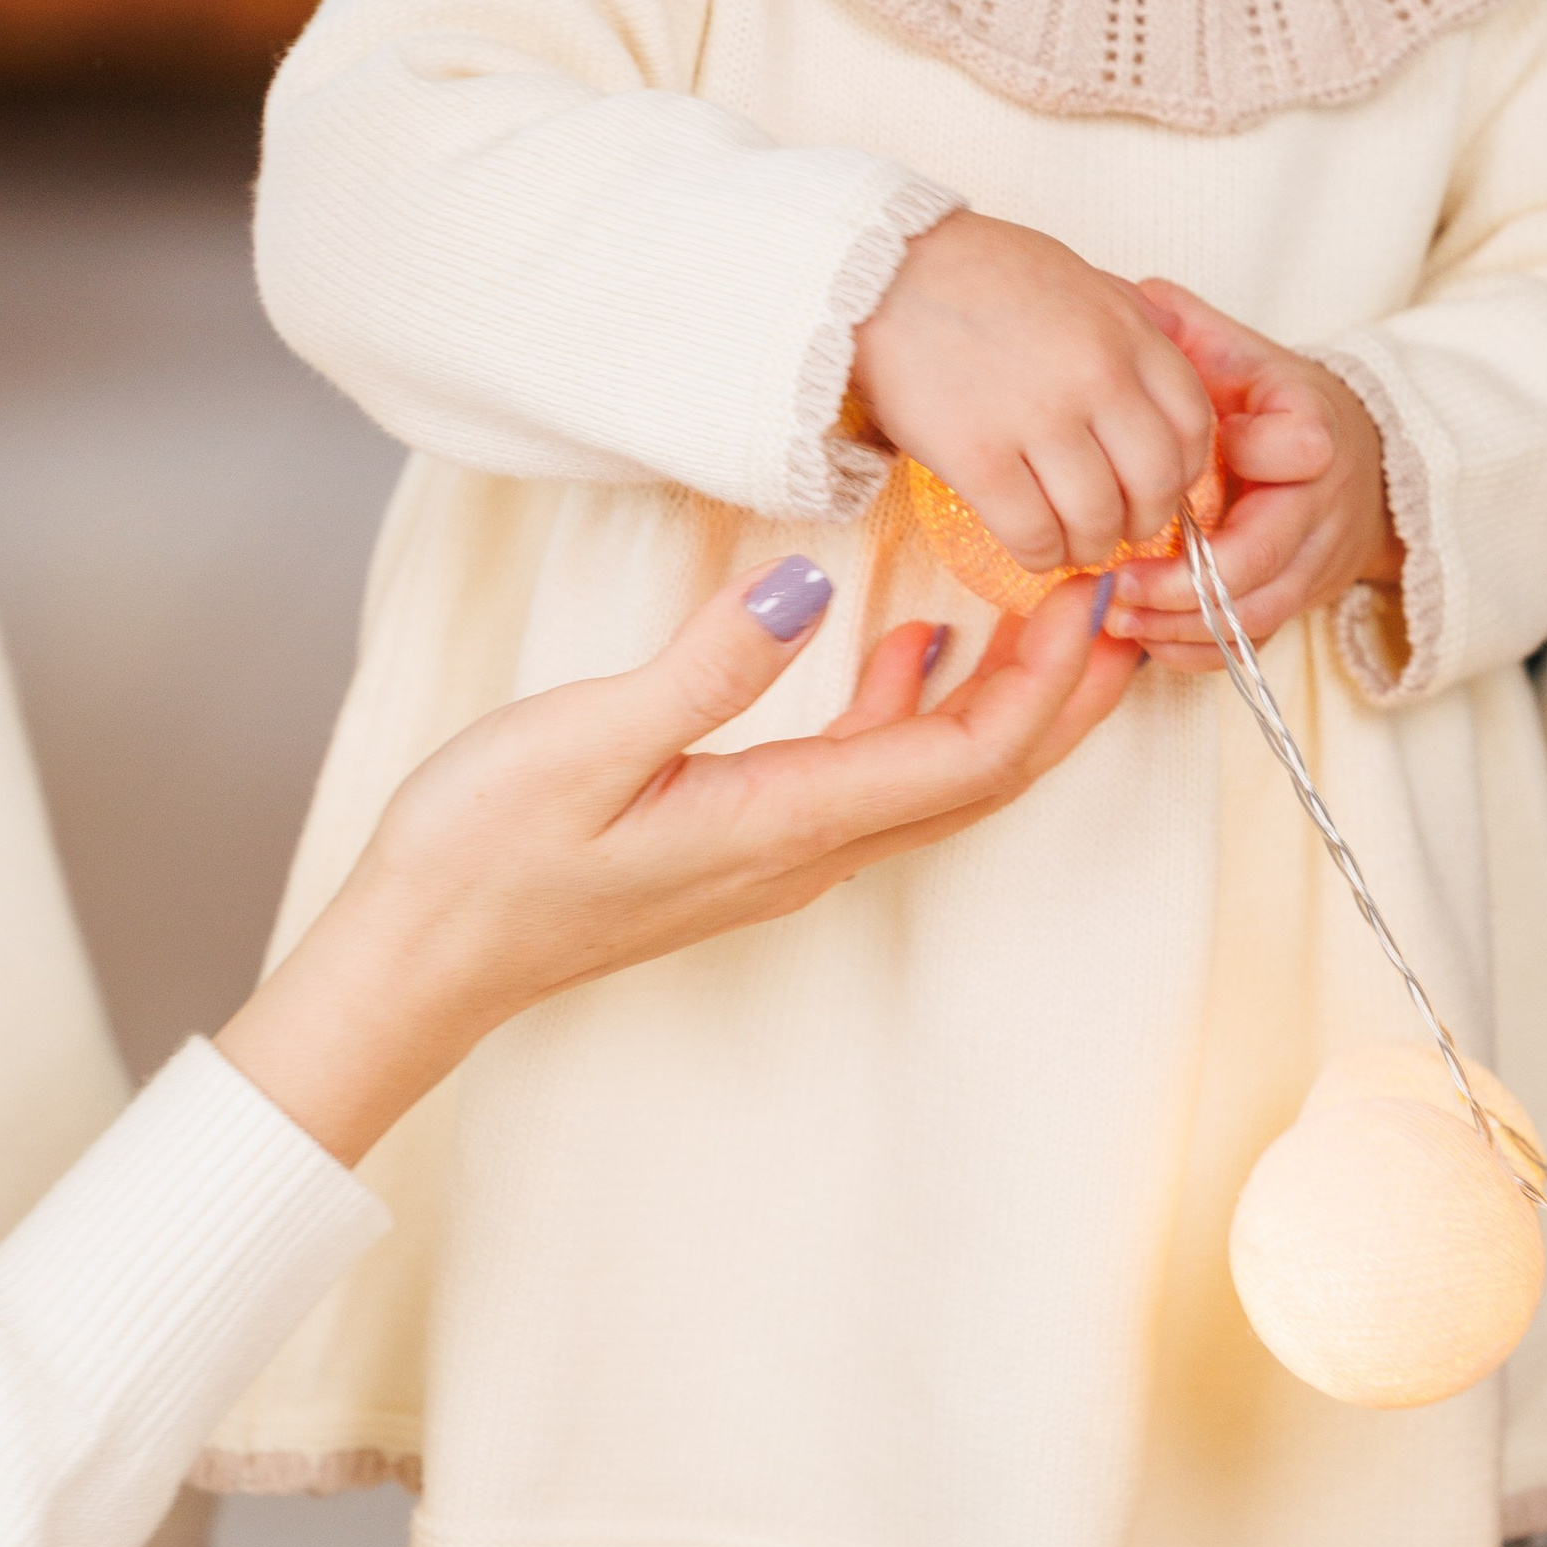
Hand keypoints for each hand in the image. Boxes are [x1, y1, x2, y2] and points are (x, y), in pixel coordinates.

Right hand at [218, 559, 1132, 1162]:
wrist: (422, 957)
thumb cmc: (483, 854)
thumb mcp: (583, 741)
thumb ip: (705, 666)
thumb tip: (814, 592)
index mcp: (785, 821)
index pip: (965, 756)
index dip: (1050, 679)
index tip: (1096, 589)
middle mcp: (806, 849)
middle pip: (980, 773)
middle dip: (1067, 689)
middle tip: (1125, 589)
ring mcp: (779, 851)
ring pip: (934, 775)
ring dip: (1005, 696)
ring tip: (1049, 603)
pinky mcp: (744, 837)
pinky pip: (872, 775)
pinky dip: (916, 708)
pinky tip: (910, 647)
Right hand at [851, 210, 1216, 578]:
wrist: (880, 271)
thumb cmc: (976, 273)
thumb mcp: (1078, 278)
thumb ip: (1129, 320)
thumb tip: (1166, 356)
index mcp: (1126, 333)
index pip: (1193, 425)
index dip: (1183, 471)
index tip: (1156, 485)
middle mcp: (1096, 376)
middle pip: (1157, 482)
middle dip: (1145, 520)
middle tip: (1118, 525)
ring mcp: (1037, 419)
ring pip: (1098, 518)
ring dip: (1090, 545)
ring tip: (1071, 542)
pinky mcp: (977, 456)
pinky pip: (1032, 532)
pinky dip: (1039, 554)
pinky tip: (1031, 546)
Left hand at [1100, 281, 1402, 671]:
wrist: (1348, 465)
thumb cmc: (1273, 406)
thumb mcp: (1240, 356)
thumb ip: (1190, 331)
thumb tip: (1132, 301)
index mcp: (1315, 429)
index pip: (1297, 446)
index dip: (1243, 454)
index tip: (1180, 457)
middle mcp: (1323, 505)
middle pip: (1261, 559)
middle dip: (1180, 581)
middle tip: (1110, 580)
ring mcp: (1314, 563)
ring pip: (1251, 616)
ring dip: (1175, 623)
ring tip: (1109, 611)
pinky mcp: (1297, 606)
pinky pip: (1246, 647)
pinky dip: (1192, 652)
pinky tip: (1139, 636)